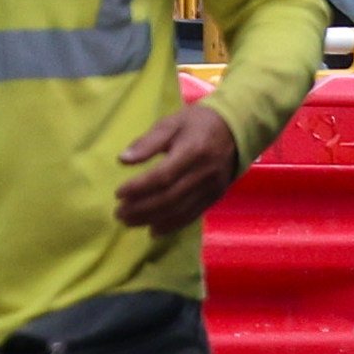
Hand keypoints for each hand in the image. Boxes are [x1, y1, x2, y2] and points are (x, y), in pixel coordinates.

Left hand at [113, 100, 242, 233]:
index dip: (139, 188)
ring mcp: (212, 188)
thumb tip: (123, 160)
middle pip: (170, 198)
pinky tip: (153, 230)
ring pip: (180, 210)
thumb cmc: (197, 124)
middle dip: (141, 209)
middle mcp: (204, 174)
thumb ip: (147, 142)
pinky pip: (192, 215)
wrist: (235, 130)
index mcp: (193, 152)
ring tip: (129, 222)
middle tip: (119, 213)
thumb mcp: (170, 123)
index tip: (118, 193)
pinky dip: (171, 225)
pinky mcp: (215, 197)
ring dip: (152, 219)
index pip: (163, 176)